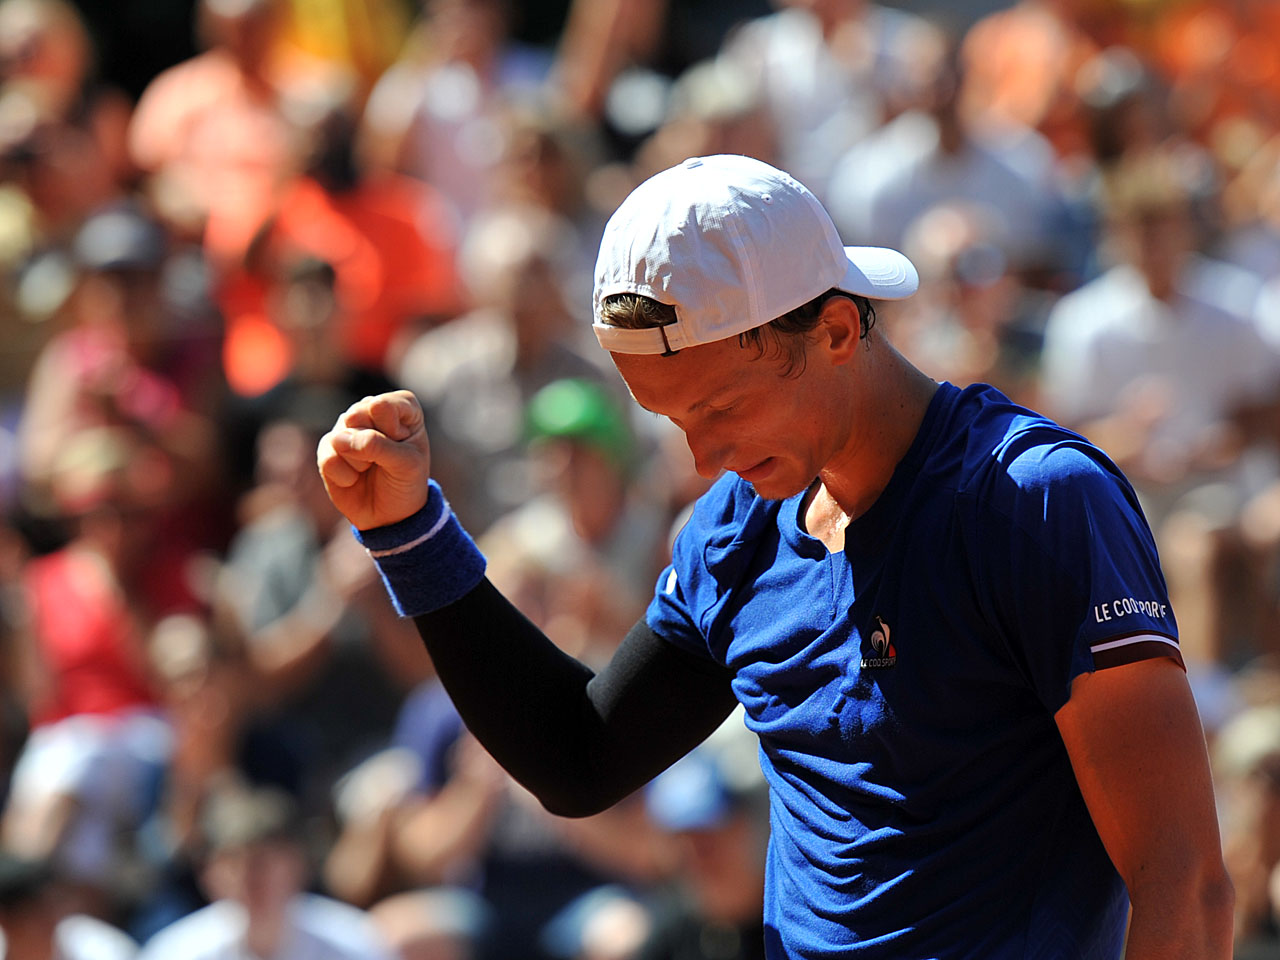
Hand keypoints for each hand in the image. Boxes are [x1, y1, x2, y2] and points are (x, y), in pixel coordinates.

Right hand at [317, 391, 432, 530]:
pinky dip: (345, 476)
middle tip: (386, 461)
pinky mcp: (328, 448)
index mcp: (399, 406)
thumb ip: (378, 446)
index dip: (393, 433)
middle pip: (356, 416)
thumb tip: (338, 438)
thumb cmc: (405, 482)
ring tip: (371, 469)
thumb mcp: (406, 464)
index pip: (382, 406)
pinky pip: (328, 458)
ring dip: (359, 463)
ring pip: (341, 437)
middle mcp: (370, 410)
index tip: (404, 447)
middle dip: (372, 447)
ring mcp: (347, 428)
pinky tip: (354, 479)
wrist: (389, 514)